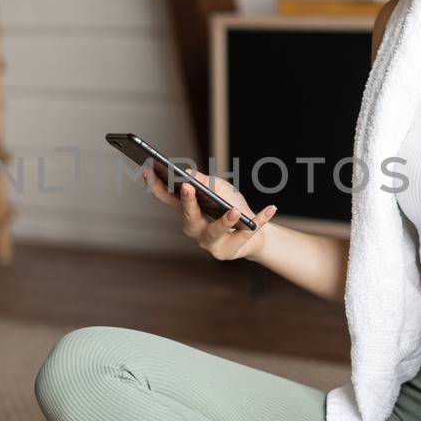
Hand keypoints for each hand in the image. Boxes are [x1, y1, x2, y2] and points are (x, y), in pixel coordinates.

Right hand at [142, 166, 277, 260]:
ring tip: (235, 211)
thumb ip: (205, 182)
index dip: (155, 185)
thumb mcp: (219, 189)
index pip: (166, 198)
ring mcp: (210, 242)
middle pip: (189, 216)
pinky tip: (271, 208)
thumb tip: (190, 174)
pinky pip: (247, 233)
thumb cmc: (230, 207)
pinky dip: (260, 219)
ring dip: (225, 220)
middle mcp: (194, 228)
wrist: (253, 231)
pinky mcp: (229, 251)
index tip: (149, 169)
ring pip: (216, 231)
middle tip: (188, 187)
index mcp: (187, 211)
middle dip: (188, 202)